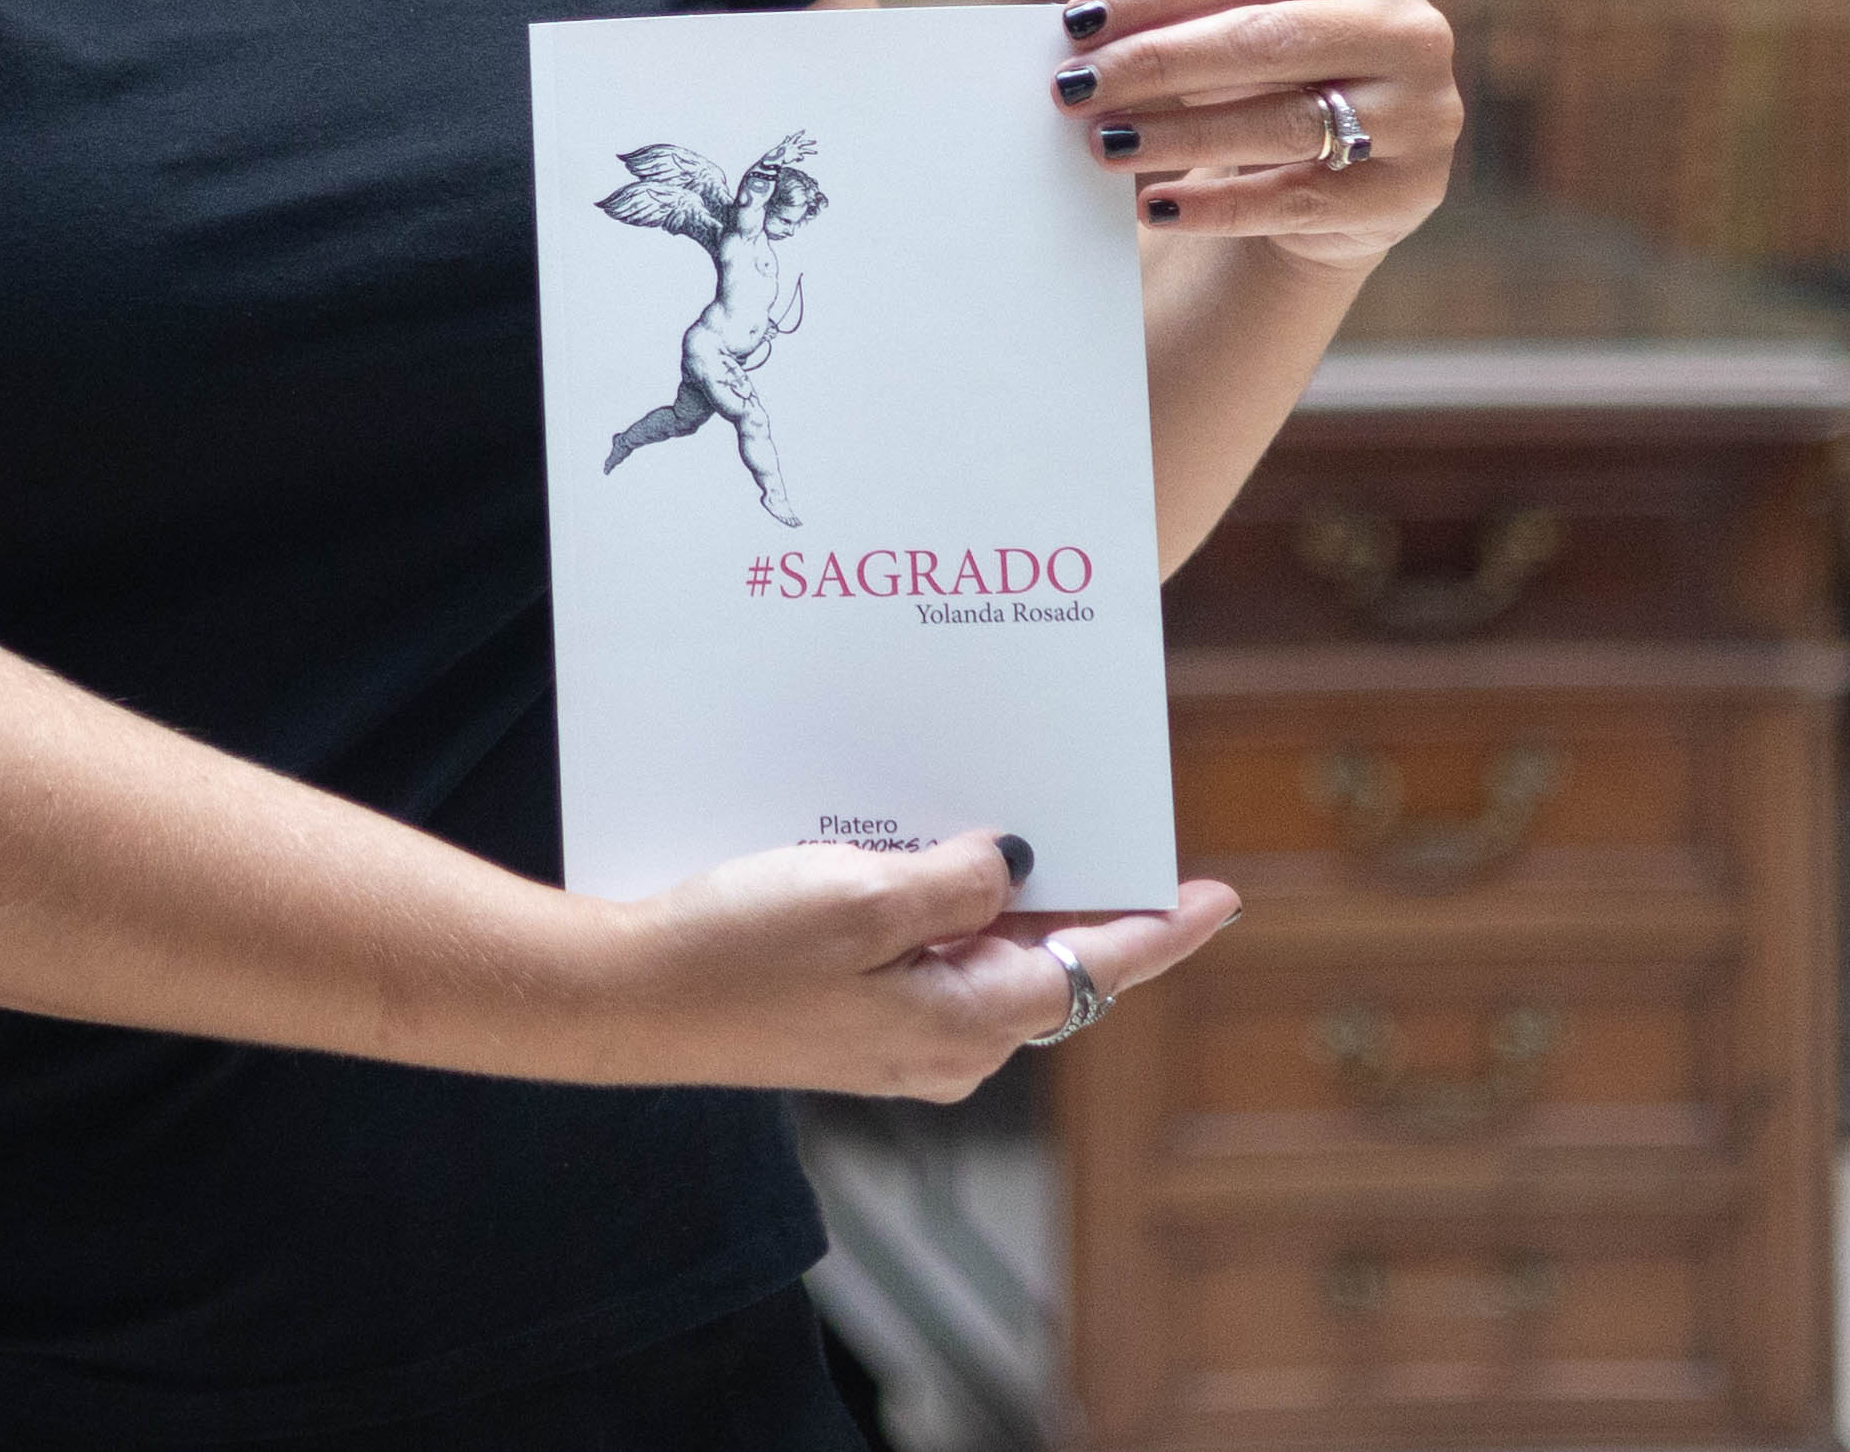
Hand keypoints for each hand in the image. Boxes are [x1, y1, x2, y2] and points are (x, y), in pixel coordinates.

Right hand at [577, 833, 1240, 1102]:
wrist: (628, 1001)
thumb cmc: (739, 951)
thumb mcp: (863, 897)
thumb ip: (958, 879)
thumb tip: (1016, 862)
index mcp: (968, 1021)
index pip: (1096, 969)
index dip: (1162, 928)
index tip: (1221, 895)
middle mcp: (949, 1043)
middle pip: (1046, 957)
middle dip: (1075, 887)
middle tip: (1099, 807)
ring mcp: (900, 1035)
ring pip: (984, 950)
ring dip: (997, 886)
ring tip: (1004, 807)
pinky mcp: (855, 1016)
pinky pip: (927, 952)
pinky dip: (937, 900)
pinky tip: (916, 844)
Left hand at [1055, 0, 1458, 280]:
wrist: (1348, 186)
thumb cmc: (1276, 85)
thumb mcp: (1247, 32)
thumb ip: (1187, 18)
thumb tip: (1082, 34)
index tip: (1077, 21)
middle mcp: (1409, 29)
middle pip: (1263, 37)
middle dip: (1156, 61)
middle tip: (1074, 87)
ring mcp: (1419, 113)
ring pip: (1281, 121)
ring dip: (1177, 134)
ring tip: (1102, 142)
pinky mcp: (1404, 193)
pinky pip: (1294, 200)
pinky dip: (1216, 205)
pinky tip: (1154, 207)